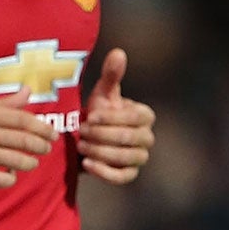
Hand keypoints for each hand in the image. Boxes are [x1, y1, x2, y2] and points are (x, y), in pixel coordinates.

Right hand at [0, 90, 55, 187]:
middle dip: (41, 147)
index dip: (43, 128)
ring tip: (31, 163)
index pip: (24, 120)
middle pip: (24, 141)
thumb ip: (5, 103)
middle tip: (45, 149)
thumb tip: (28, 90)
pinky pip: (1, 179)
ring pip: (17, 161)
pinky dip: (10, 178)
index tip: (53, 134)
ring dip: (29, 163)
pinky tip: (9, 175)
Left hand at [77, 48, 155, 185]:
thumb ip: (112, 75)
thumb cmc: (97, 112)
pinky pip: (122, 177)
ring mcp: (139, 158)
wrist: (87, 138)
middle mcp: (147, 138)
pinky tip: (86, 164)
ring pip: (125, 158)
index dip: (112, 118)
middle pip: (130, 138)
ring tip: (80, 145)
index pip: (135, 118)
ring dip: (101, 152)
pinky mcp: (129, 175)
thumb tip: (118, 52)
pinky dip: (104, 172)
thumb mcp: (102, 93)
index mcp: (145, 116)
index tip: (90, 116)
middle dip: (102, 135)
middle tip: (81, 131)